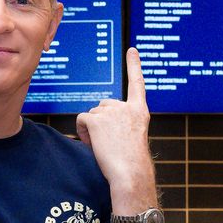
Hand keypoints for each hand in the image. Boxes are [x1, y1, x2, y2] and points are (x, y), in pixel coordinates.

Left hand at [76, 48, 153, 189]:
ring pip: (92, 114)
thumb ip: (121, 123)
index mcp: (140, 112)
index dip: (134, 66)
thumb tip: (97, 119)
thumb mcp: (133, 137)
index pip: (137, 84)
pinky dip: (83, 131)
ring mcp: (112, 112)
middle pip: (104, 105)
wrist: (130, 172)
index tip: (132, 50)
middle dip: (101, 121)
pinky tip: (91, 143)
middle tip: (108, 142)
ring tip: (104, 146)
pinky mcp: (97, 119)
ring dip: (92, 129)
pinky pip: (82, 120)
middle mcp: (127, 107)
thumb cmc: (131, 163)